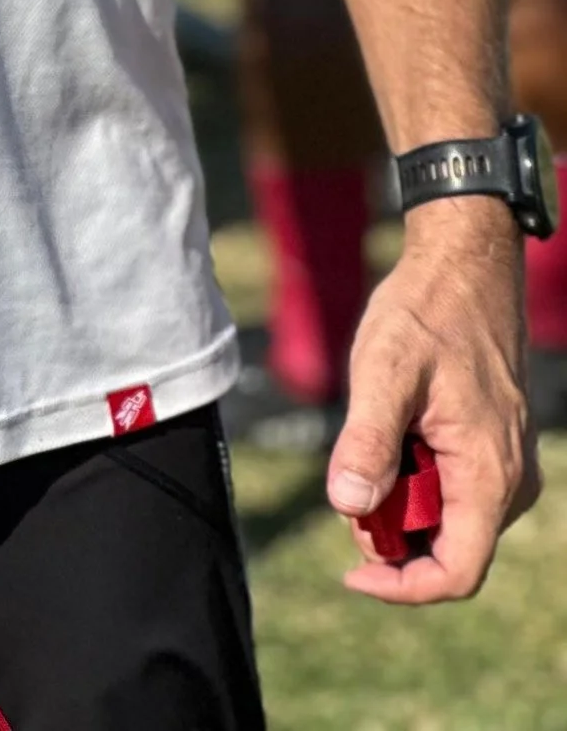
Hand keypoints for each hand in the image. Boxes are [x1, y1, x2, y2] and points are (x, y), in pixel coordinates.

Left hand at [328, 199, 538, 603]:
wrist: (464, 267)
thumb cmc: (425, 313)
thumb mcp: (384, 370)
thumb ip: (368, 439)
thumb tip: (347, 505)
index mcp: (490, 477)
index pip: (456, 572)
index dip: (402, 587)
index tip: (349, 572)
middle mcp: (507, 484)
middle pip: (445, 548)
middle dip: (390, 531)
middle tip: (351, 478)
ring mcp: (503, 468)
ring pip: (446, 519)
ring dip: (399, 500)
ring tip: (371, 438)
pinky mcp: (491, 451)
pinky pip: (452, 490)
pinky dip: (413, 477)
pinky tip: (392, 428)